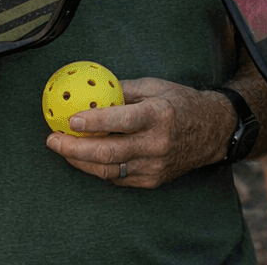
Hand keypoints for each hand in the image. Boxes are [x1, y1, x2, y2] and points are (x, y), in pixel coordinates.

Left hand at [44, 77, 229, 187]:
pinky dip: (99, 169)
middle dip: (75, 149)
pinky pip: (119, 178)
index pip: (124, 120)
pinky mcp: (153, 180)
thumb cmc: (180, 103)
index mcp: (160, 114)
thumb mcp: (155, 86)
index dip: (96, 122)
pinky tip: (85, 159)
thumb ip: (122, 90)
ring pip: (110, 170)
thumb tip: (90, 90)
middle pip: (110, 152)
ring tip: (62, 149)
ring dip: (81, 162)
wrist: (212, 132)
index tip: (72, 120)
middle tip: (53, 140)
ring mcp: (156, 165)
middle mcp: (158, 143)